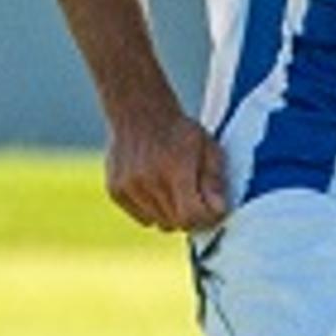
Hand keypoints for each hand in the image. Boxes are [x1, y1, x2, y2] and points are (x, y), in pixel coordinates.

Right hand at [104, 100, 228, 232]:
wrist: (138, 112)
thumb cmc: (179, 130)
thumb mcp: (207, 146)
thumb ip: (214, 179)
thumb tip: (219, 210)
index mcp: (174, 169)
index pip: (191, 216)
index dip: (208, 218)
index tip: (214, 209)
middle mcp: (148, 181)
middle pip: (177, 223)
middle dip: (193, 217)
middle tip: (197, 199)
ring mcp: (129, 187)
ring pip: (160, 224)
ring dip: (173, 214)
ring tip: (176, 190)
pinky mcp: (116, 191)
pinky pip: (143, 218)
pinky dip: (154, 212)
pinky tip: (157, 189)